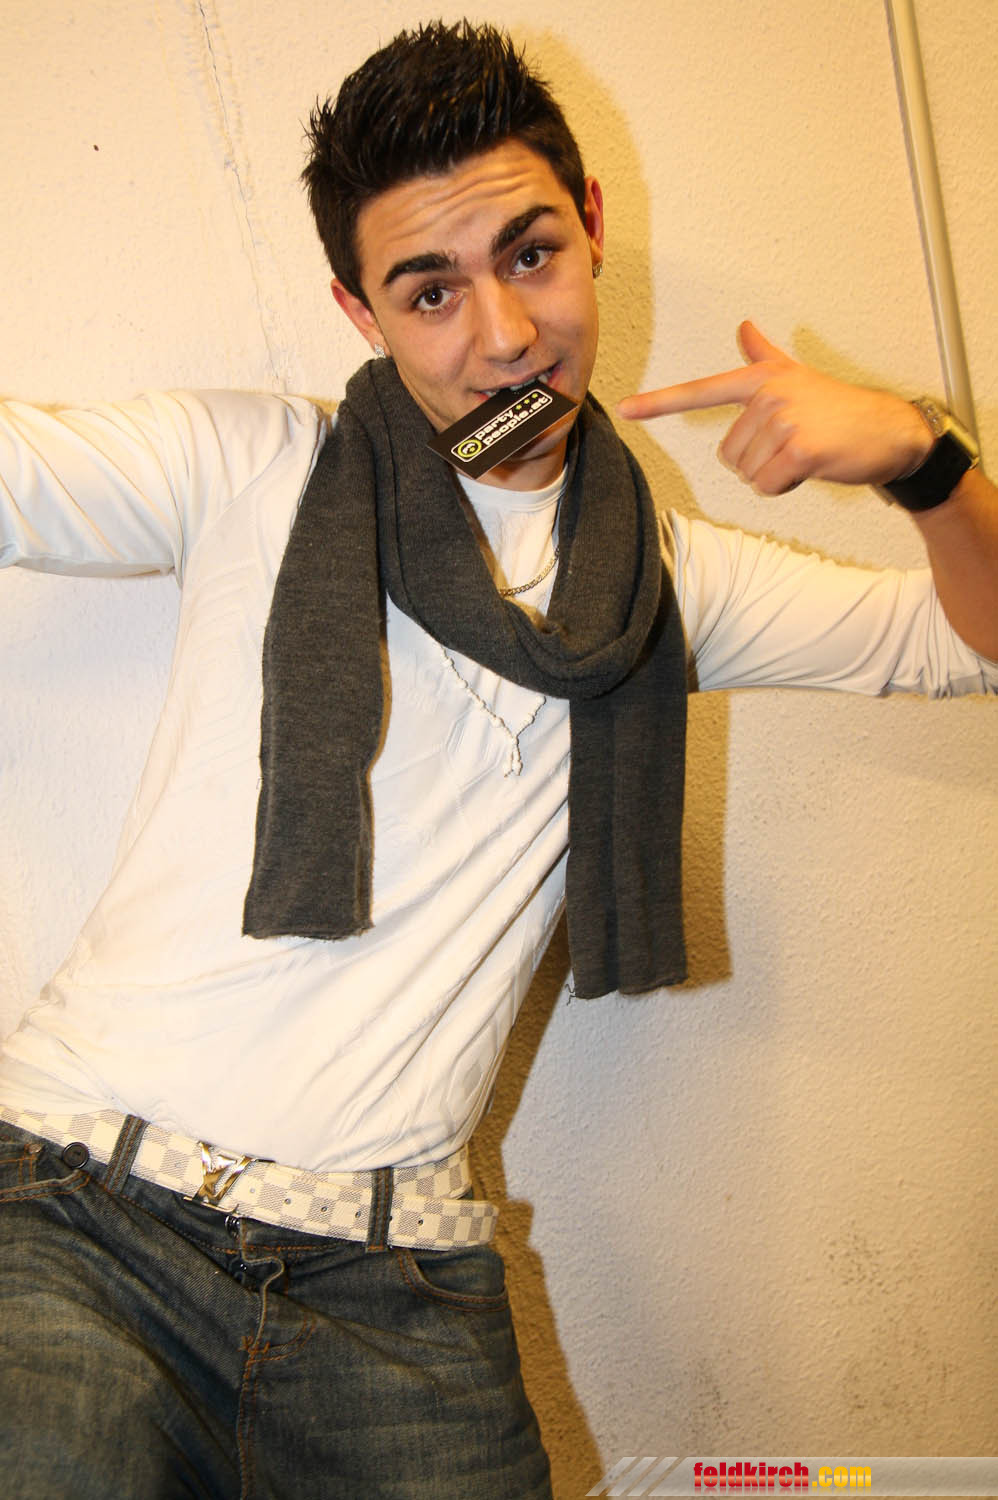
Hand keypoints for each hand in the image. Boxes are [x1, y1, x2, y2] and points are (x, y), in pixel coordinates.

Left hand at [616, 321, 932, 493]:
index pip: (701, 390)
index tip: (623, 410)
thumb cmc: (840, 410)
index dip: (659, 403)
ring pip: (747, 473)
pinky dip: (785, 487)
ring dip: (775, 474)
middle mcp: (768, 394)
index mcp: (762, 378)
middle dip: (760, 461)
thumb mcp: (798, 376)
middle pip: (729, 454)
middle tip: (797, 443)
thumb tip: (744, 326)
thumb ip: (764, 355)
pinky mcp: (799, 448)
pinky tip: (811, 468)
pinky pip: (766, 485)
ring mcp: (784, 419)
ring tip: (806, 452)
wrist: (891, 431)